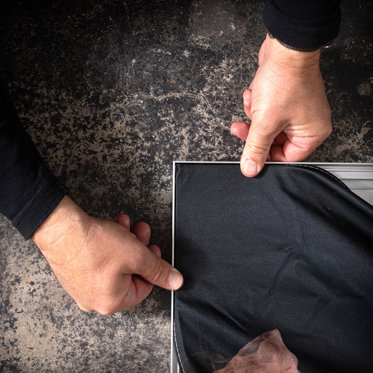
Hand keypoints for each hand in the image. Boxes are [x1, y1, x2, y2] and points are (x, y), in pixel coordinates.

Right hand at [32, 196, 182, 314]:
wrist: (60, 229)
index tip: (152, 249)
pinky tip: (111, 227)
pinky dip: (108, 244)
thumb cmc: (95, 245)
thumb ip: (159, 270)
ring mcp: (81, 287)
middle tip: (141, 232)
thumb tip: (176, 281)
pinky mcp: (73, 272)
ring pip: (114, 263)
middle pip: (129, 273)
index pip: (144, 287)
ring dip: (124, 241)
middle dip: (138, 248)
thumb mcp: (137, 256)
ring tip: (125, 224)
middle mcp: (94, 300)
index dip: (151, 265)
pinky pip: (99, 261)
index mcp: (111, 302)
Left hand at [231, 35, 331, 176]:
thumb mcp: (266, 122)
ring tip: (250, 104)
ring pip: (268, 125)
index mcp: (312, 133)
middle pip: (275, 141)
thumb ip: (256, 148)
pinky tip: (253, 94)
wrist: (284, 47)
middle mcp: (308, 123)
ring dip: (254, 116)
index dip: (266, 157)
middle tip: (241, 129)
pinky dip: (258, 105)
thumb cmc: (285, 80)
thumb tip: (251, 169)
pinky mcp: (287, 98)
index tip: (250, 154)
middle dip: (255, 132)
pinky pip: (268, 111)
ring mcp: (298, 110)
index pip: (286, 158)